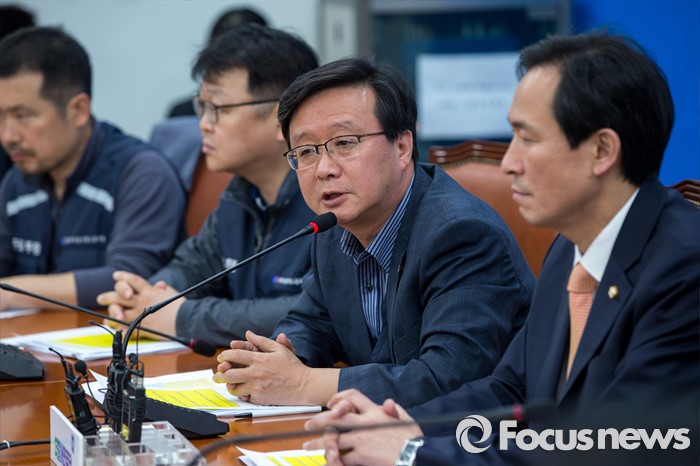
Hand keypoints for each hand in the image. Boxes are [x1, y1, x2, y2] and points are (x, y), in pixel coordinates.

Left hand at [96, 271, 181, 336]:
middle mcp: (143, 300)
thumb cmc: (182, 306)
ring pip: (119, 310)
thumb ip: (164, 289)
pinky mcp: (141, 326)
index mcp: (150, 291)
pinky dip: (119, 327)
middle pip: (121, 294)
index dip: (124, 277)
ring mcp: (140, 313)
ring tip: (106, 317)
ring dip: (110, 312)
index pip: (134, 280)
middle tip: (100, 298)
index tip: (116, 275)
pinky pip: (126, 326)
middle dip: (109, 295)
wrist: (185, 320)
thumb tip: (160, 285)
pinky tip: (114, 327)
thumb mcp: (173, 293)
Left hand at [212, 330, 326, 404]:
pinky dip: (244, 394)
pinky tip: (245, 391)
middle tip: (216, 375)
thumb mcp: (279, 349)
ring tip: (229, 384)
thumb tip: (248, 334)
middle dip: (219, 374)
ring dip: (230, 386)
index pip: (235, 355)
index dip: (224, 356)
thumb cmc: (292, 367)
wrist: (304, 386)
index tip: (220, 358)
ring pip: (234, 388)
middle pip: (229, 374)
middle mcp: (255, 373)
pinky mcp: (259, 398)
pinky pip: (246, 396)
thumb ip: (262, 341)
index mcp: (259, 359)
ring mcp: (257, 386)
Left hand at [303, 389, 422, 465]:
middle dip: (318, 421)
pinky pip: (342, 457)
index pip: (353, 396)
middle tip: (308, 425)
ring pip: (333, 438)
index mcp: (375, 412)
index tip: (330, 404)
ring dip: (318, 443)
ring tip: (307, 446)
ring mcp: (361, 440)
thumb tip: (387, 403)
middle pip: (335, 417)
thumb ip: (395, 410)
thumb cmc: (414, 439)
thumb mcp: (406, 419)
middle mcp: (365, 423)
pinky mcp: (361, 456)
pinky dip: (333, 460)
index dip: (339, 398)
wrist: (416, 456)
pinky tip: (327, 461)